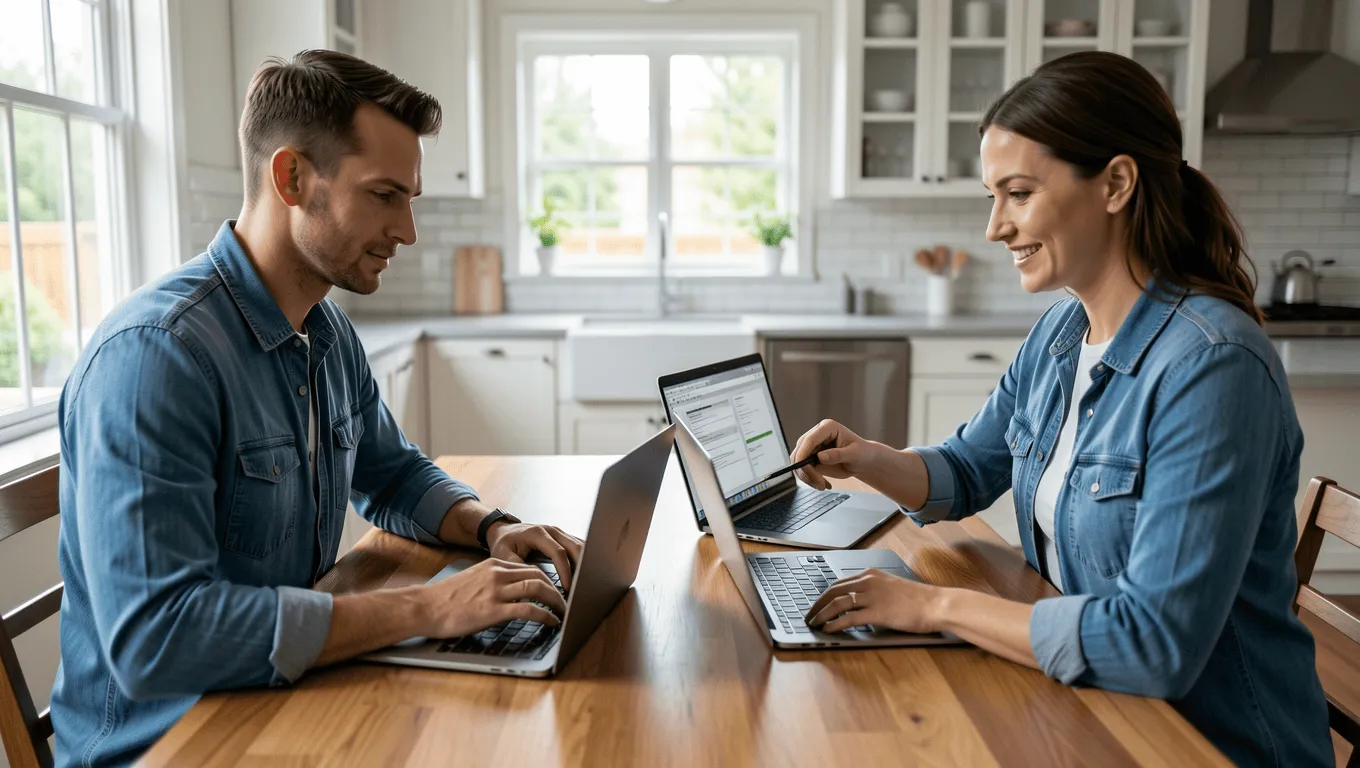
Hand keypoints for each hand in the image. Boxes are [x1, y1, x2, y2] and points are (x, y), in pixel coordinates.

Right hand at [421, 558, 567, 638]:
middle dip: (557, 589)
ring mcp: (496, 591)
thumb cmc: (445, 599)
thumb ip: (492, 581)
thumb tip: (511, 592)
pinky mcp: (493, 610)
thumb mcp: (472, 580)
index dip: (548, 579)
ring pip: (538, 588)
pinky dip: (546, 616)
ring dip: (556, 601)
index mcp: (493, 565)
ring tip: (563, 612)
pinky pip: (529, 610)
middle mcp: (497, 574)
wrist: (424, 607)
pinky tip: (551, 622)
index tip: (556, 590)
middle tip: (565, 602)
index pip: (530, 567)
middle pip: (539, 575)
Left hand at [486, 522, 583, 589]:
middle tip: (581, 589)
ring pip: (581, 546)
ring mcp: (559, 532)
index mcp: (537, 533)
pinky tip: (582, 576)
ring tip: (583, 585)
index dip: (565, 571)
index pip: (558, 552)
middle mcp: (551, 530)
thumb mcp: (504, 556)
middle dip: (581, 568)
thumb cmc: (503, 543)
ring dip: (584, 565)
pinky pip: (578, 547)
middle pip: (575, 547)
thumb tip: (533, 584)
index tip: (567, 588)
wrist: (502, 530)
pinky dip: (583, 561)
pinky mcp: (563, 537)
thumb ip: (518, 568)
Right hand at [790, 419, 876, 490]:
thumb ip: (838, 455)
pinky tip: (822, 484)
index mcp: (827, 427)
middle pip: (800, 451)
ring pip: (798, 462)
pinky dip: (809, 479)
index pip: (810, 439)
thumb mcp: (854, 455)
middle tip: (820, 484)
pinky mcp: (810, 457)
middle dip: (806, 470)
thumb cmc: (862, 454)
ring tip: (822, 485)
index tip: (804, 468)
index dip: (803, 453)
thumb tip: (820, 456)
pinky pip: (801, 469)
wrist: (863, 461)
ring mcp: (812, 446)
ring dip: (806, 477)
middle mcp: (816, 434)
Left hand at [804, 568, 943, 633]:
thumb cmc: (918, 600)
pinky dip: (835, 624)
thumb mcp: (892, 588)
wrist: (936, 604)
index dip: (825, 595)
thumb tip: (859, 603)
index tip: (817, 604)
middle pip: (833, 591)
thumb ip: (874, 591)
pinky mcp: (877, 612)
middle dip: (817, 604)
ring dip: (822, 614)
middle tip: (809, 615)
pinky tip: (828, 629)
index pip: (840, 583)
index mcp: (871, 574)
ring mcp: (872, 596)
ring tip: (814, 623)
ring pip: (837, 604)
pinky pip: (849, 618)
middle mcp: (868, 582)